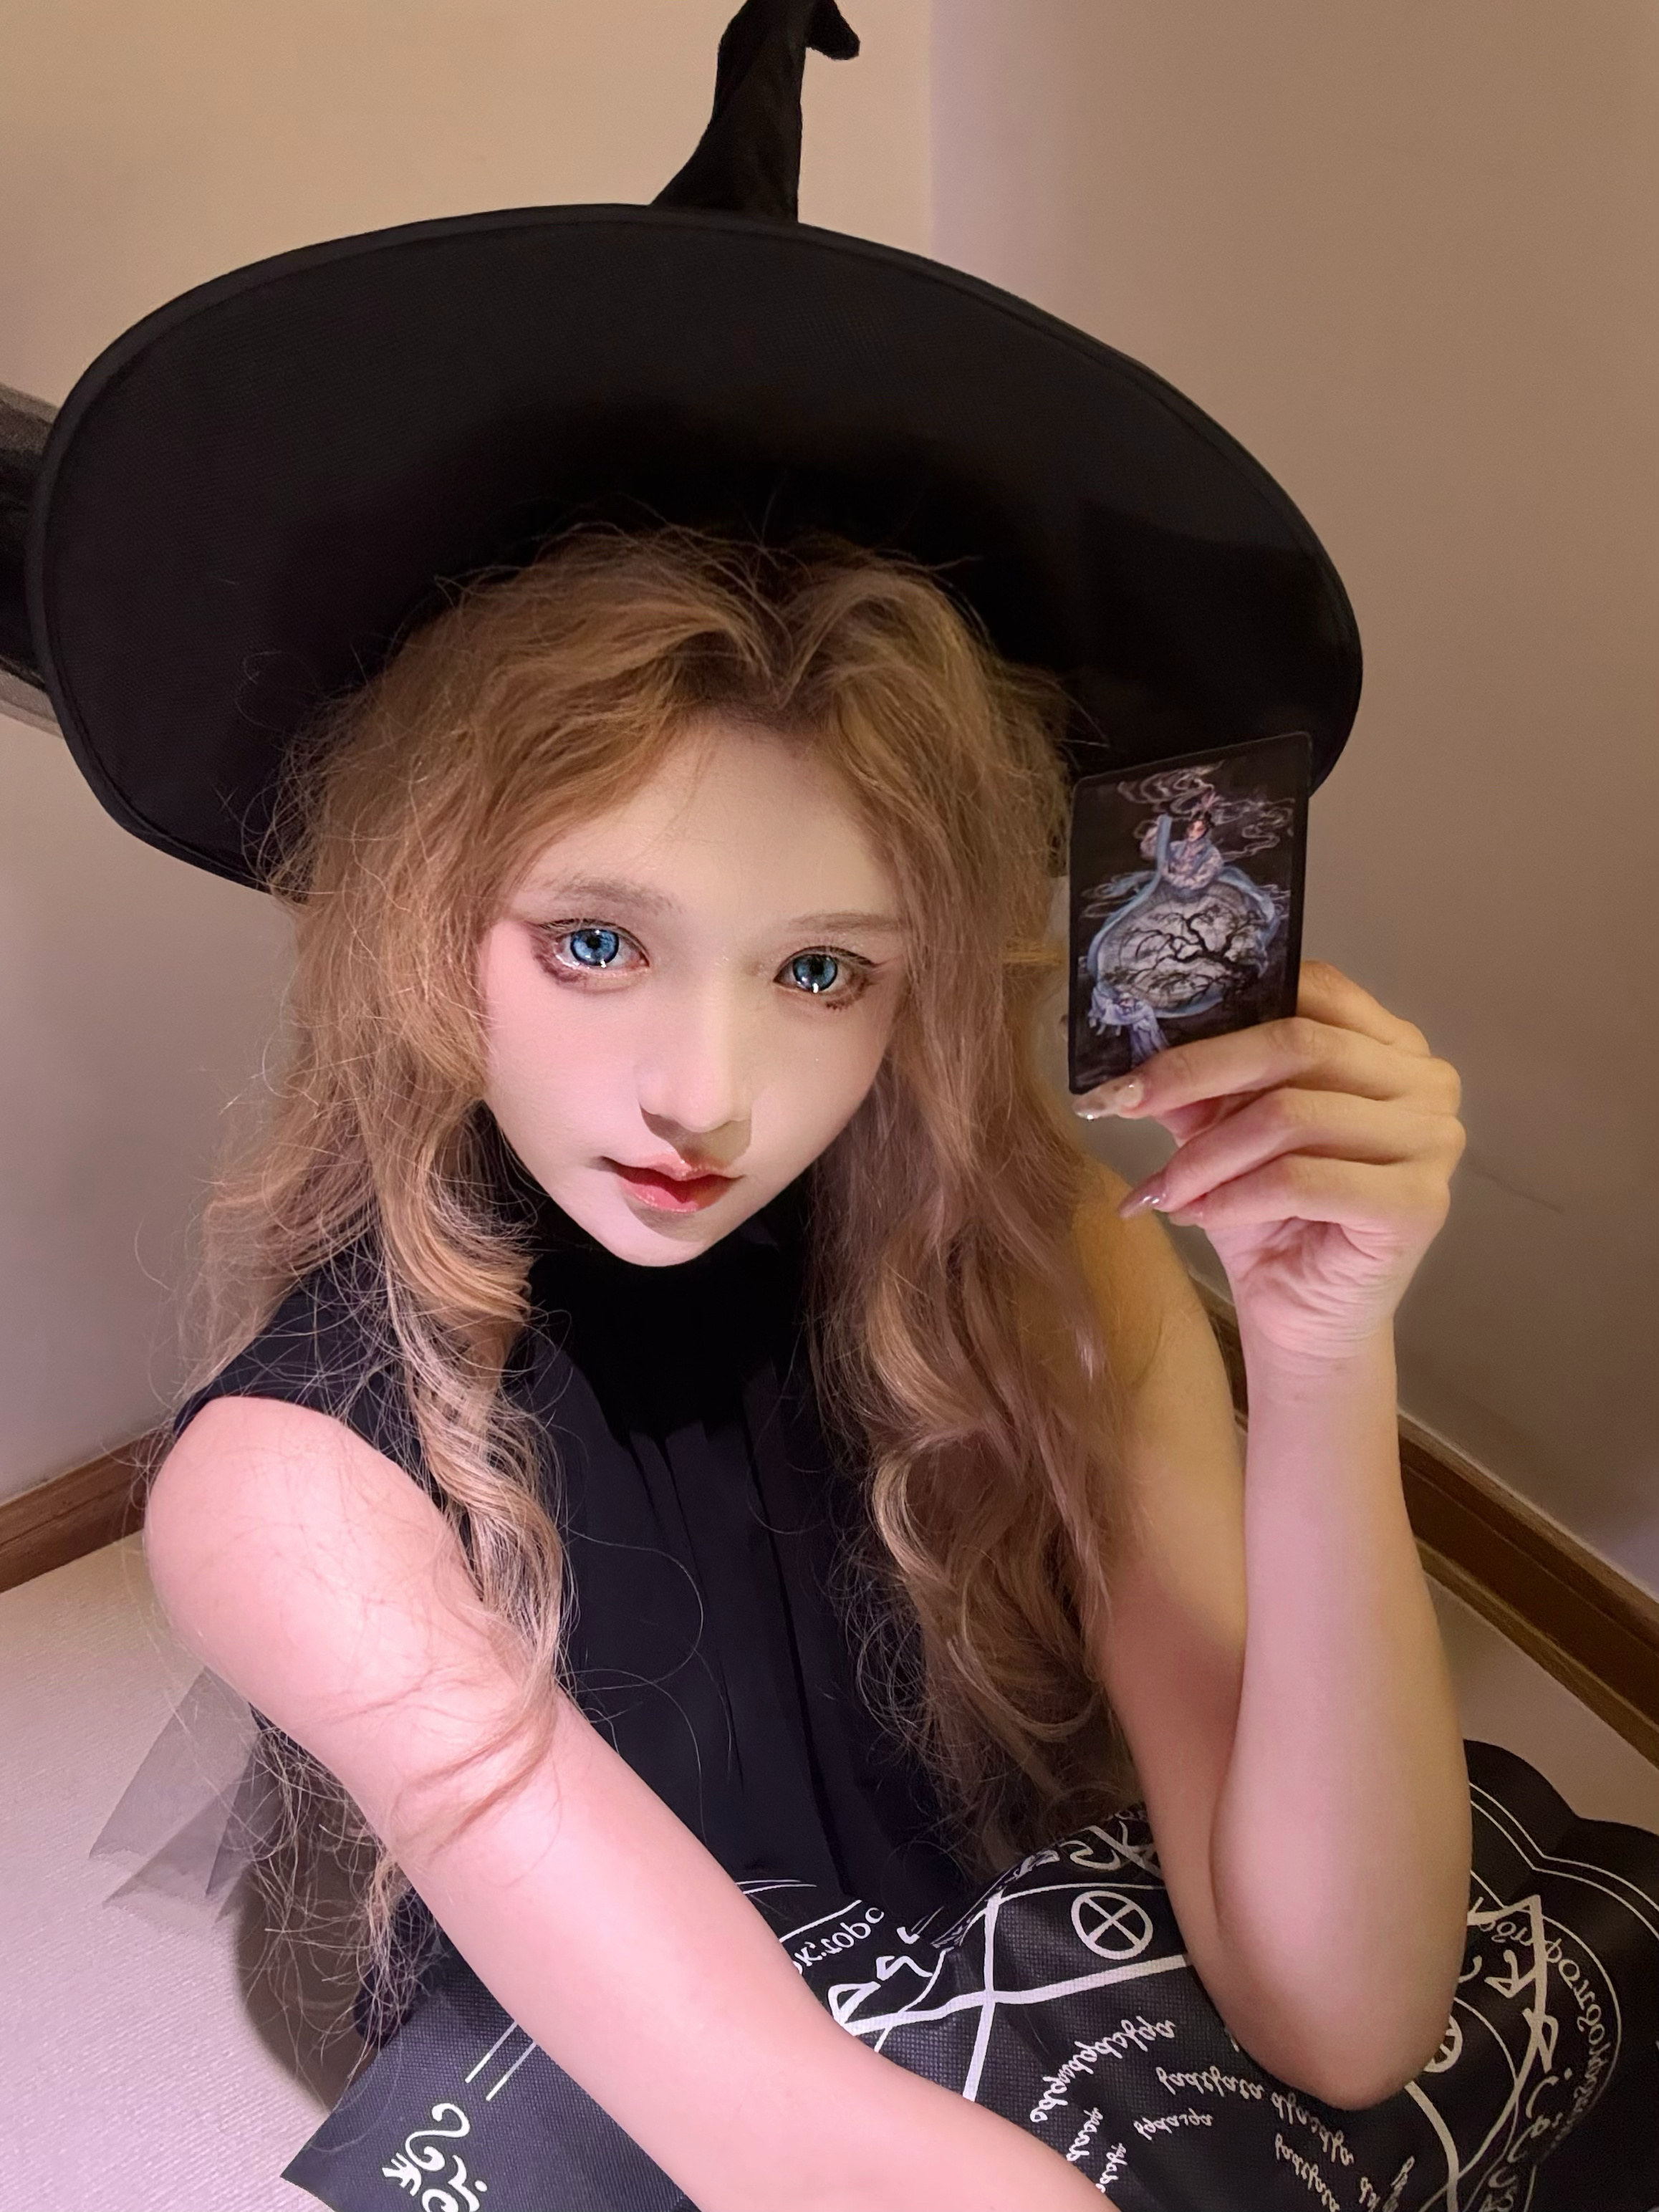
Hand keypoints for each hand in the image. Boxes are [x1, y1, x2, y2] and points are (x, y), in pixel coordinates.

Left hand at [1071, 962, 1464, 1362]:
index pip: (1311, 988)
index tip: (1139, 1049)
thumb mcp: (1222, 1133)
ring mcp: (1434, 1140)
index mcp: (1389, 1043)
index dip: (1218, 1011)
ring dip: (1206, 1153)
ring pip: (1291, 1116)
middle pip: (1295, 1045)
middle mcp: (1427, 1080)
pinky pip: (1302, 1180)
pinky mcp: (1419, 1203)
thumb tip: (1135, 1046)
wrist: (1303, 1318)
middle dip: (1194, 1073)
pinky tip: (1196, 1214)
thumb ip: (1200, 1085)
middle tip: (1123, 1102)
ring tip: (1163, 1186)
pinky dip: (1234, 1196)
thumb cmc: (1270, 1216)